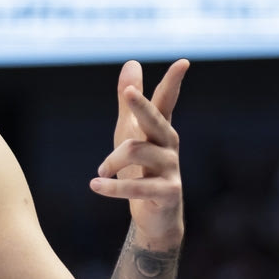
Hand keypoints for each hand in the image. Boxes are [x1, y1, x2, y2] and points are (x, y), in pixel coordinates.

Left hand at [90, 59, 188, 245]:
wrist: (156, 216)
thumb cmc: (142, 169)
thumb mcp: (130, 132)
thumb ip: (129, 102)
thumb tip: (132, 63)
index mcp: (160, 130)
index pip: (167, 101)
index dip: (173, 82)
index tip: (183, 62)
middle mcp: (169, 146)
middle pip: (155, 120)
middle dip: (141, 106)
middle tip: (129, 93)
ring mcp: (171, 169)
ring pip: (136, 151)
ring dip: (111, 161)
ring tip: (100, 172)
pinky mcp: (168, 193)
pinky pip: (137, 186)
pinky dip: (113, 187)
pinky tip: (95, 185)